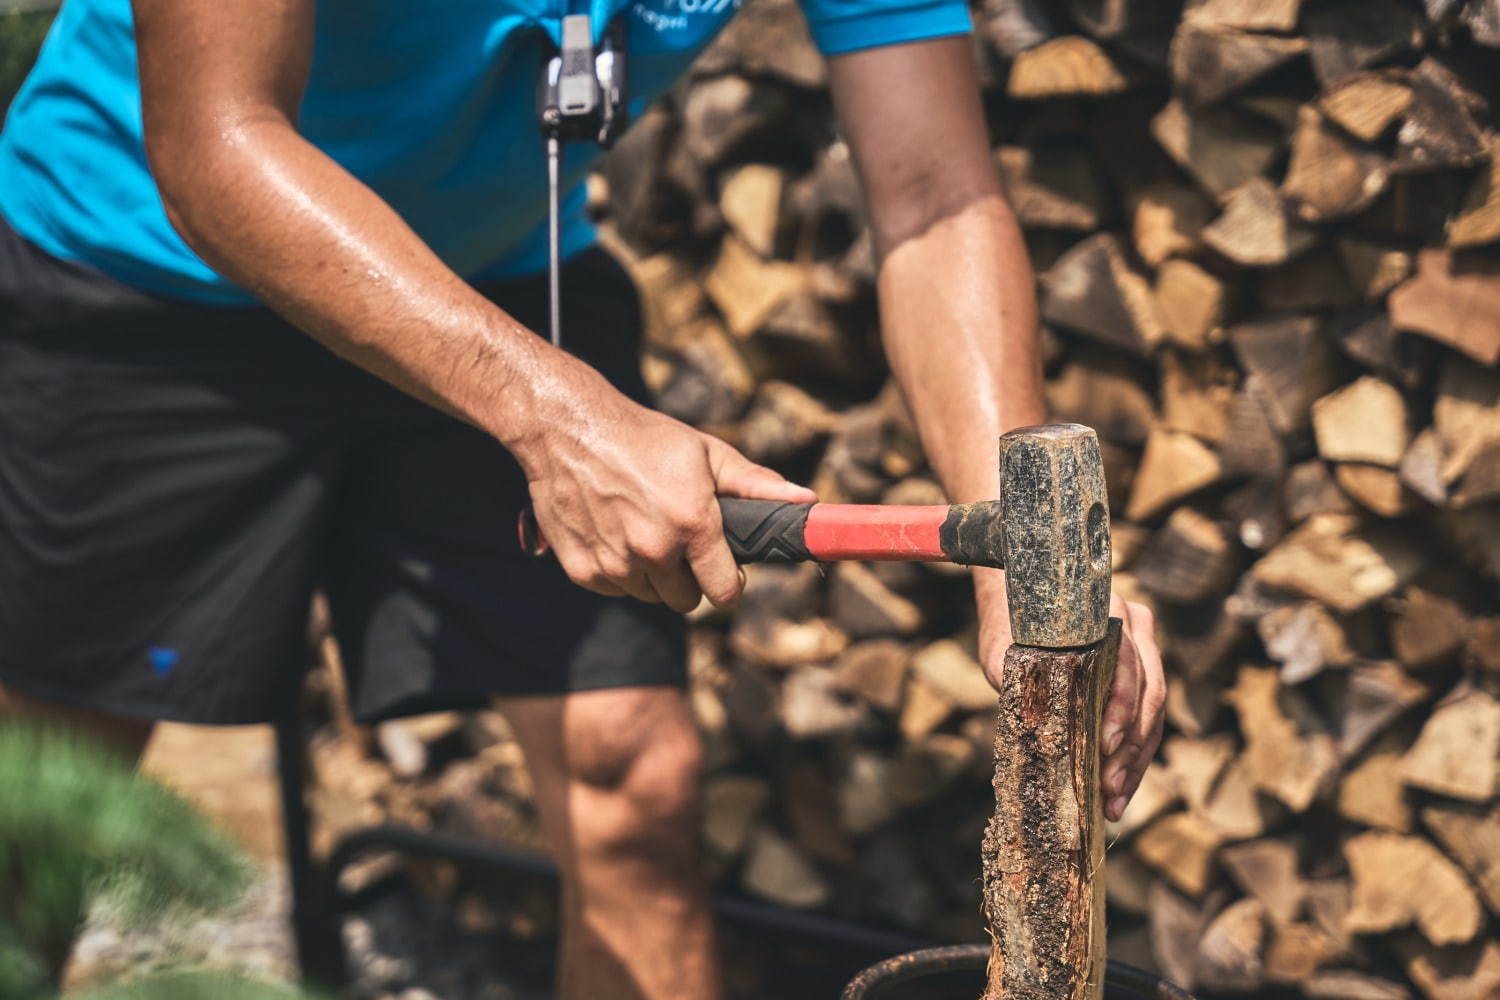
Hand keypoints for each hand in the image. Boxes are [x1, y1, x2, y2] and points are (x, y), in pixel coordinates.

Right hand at [509, 360, 815, 612]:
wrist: (568, 430)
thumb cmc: (646, 438)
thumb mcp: (706, 453)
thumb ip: (756, 485)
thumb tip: (808, 500)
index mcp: (692, 524)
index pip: (724, 593)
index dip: (729, 584)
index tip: (725, 571)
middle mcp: (653, 550)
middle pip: (686, 601)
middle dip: (689, 577)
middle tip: (679, 541)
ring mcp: (614, 564)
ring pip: (649, 596)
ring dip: (652, 575)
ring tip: (643, 529)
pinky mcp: (583, 570)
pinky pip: (615, 588)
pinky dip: (617, 570)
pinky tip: (613, 531)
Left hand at [977, 574, 1165, 822]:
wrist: (1021, 598)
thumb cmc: (1011, 625)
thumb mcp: (1007, 648)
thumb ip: (1021, 677)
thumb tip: (1033, 726)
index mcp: (1107, 613)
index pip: (1128, 664)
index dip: (1122, 707)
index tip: (1106, 744)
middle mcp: (1135, 626)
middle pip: (1149, 695)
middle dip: (1131, 749)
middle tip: (1109, 790)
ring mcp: (1144, 648)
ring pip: (1154, 713)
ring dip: (1137, 762)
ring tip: (1116, 802)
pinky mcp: (1142, 675)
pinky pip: (1148, 719)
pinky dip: (1135, 756)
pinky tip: (1119, 790)